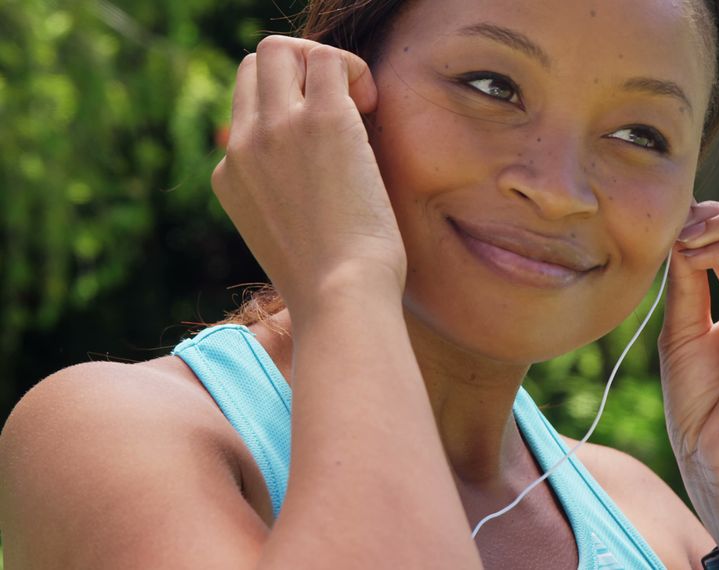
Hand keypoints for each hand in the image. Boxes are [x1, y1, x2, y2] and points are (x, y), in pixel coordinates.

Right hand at [211, 36, 404, 318]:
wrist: (341, 297)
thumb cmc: (334, 285)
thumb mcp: (290, 241)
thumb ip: (289, 201)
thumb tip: (322, 178)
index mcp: (232, 177)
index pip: (248, 115)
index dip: (290, 115)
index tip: (328, 150)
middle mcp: (244, 146)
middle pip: (255, 69)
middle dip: (300, 75)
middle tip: (344, 113)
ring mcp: (276, 129)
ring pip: (280, 51)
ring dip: (324, 65)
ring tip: (358, 104)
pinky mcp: (321, 120)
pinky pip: (328, 59)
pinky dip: (354, 69)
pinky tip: (372, 105)